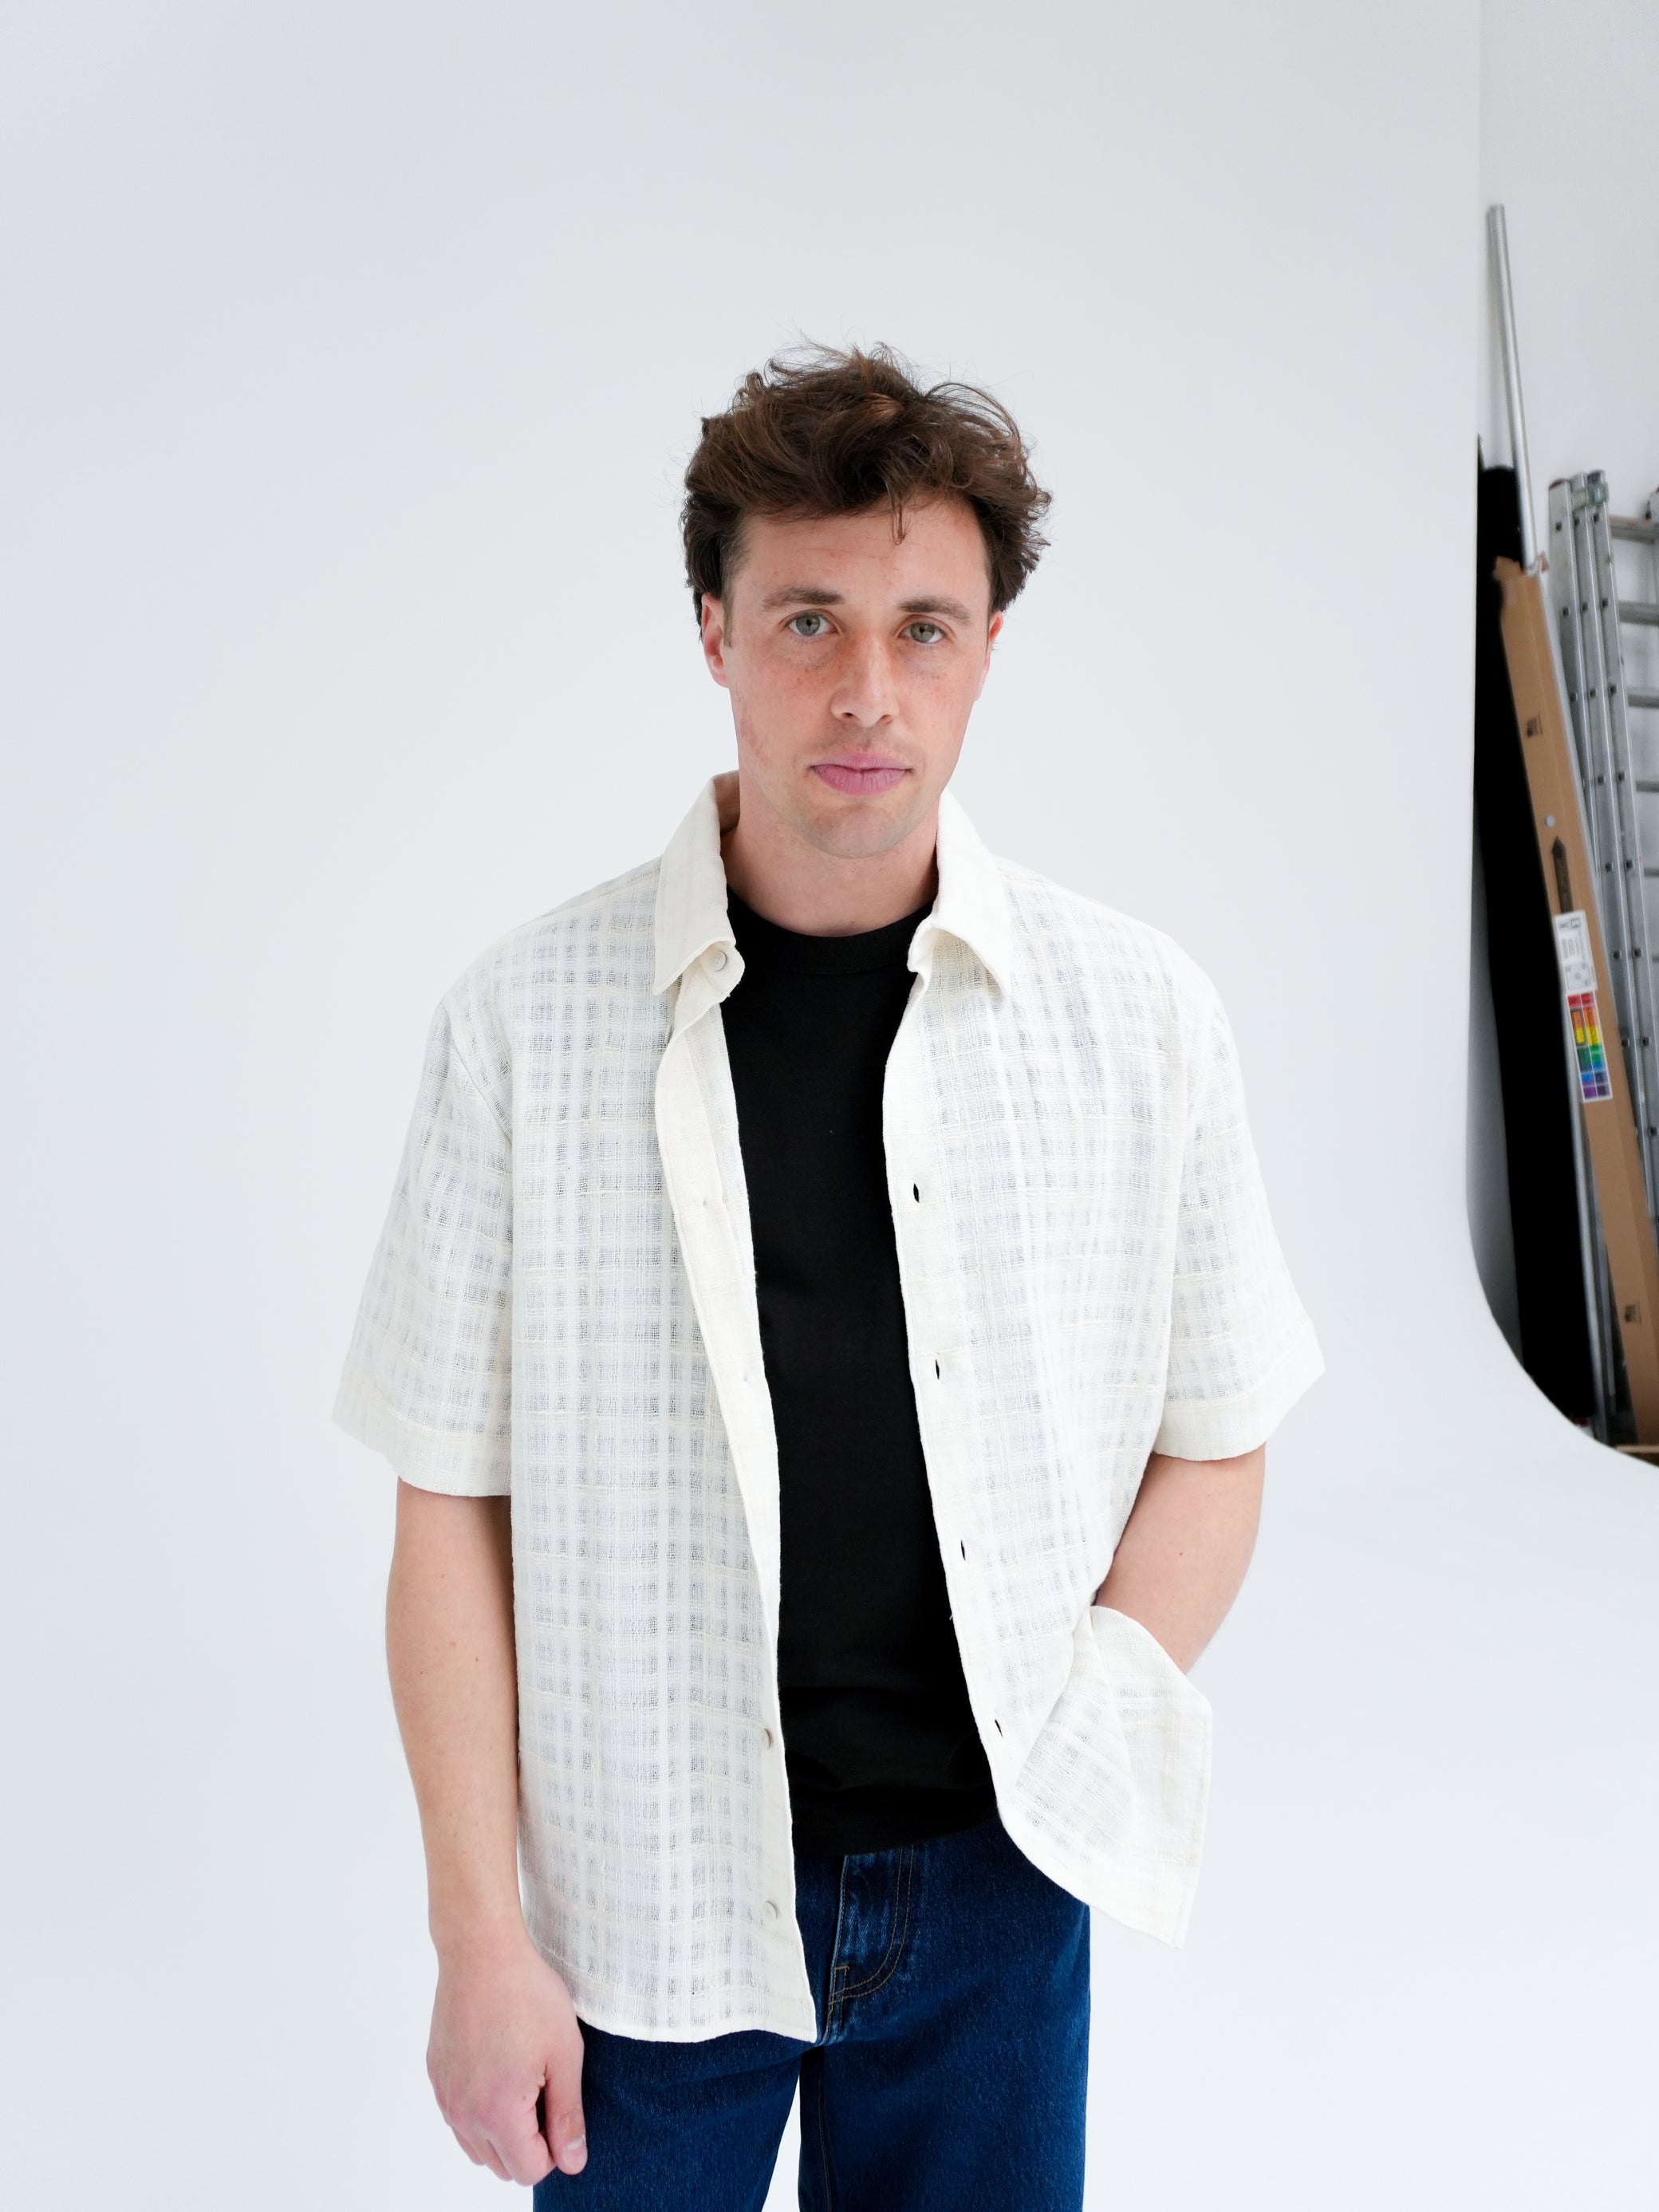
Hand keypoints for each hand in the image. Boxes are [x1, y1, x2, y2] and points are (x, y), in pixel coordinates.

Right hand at [427, 1930, 587, 2182]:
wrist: (481, 1951)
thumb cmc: (528, 1996)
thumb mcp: (564, 2055)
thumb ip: (567, 2116)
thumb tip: (573, 2162)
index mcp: (498, 2114)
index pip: (529, 2170)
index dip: (555, 2147)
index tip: (561, 2105)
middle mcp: (464, 2114)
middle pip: (502, 2165)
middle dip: (529, 2142)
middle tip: (544, 2088)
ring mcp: (446, 2096)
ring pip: (477, 2147)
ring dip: (503, 2131)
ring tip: (523, 2079)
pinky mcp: (436, 2076)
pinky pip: (459, 2117)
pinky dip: (480, 2110)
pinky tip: (499, 2066)